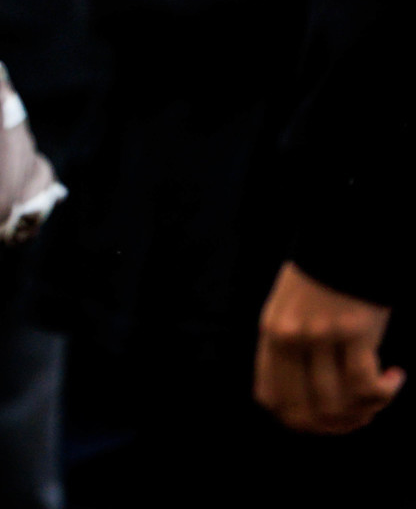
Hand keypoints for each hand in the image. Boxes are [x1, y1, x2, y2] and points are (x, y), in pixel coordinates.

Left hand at [255, 262, 404, 434]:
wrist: (347, 240)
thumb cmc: (323, 278)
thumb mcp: (290, 309)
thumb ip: (290, 350)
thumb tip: (305, 407)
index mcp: (272, 332)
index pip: (272, 398)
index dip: (299, 422)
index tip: (327, 420)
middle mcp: (291, 336)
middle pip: (305, 412)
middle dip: (336, 426)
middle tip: (361, 416)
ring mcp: (322, 335)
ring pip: (337, 405)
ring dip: (364, 411)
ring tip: (380, 396)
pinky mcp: (355, 331)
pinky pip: (366, 387)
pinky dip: (385, 393)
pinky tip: (396, 377)